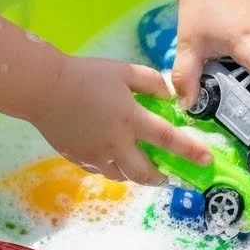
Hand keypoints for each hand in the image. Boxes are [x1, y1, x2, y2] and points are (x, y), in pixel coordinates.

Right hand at [29, 57, 212, 184]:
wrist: (43, 88)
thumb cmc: (86, 76)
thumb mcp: (124, 71)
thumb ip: (151, 82)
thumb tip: (168, 96)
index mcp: (130, 119)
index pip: (168, 139)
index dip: (190, 151)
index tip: (207, 160)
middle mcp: (115, 143)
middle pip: (144, 173)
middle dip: (160, 178)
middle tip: (167, 175)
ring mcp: (95, 155)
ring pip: (122, 176)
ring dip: (135, 175)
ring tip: (139, 166)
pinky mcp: (78, 158)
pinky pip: (101, 170)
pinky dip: (112, 168)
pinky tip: (111, 157)